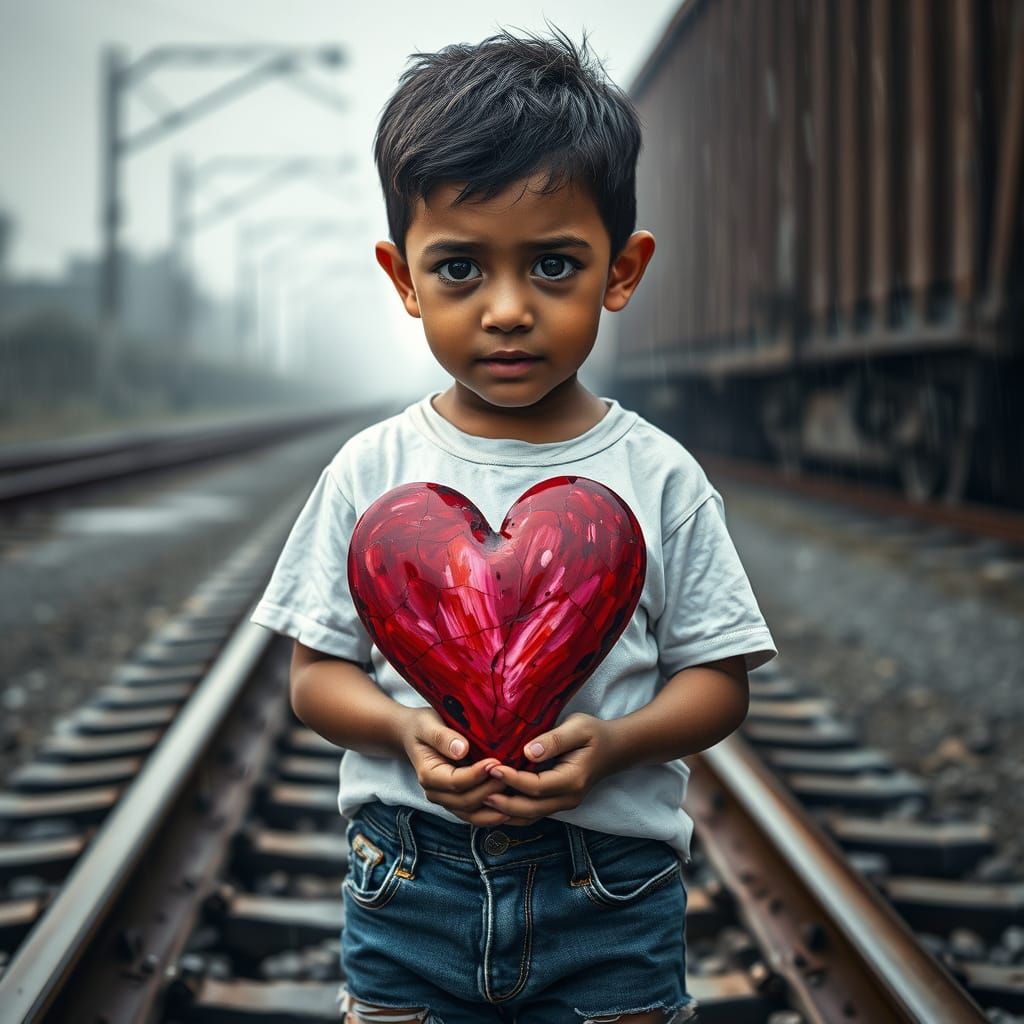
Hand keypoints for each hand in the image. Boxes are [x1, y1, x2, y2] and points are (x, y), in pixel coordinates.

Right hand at [396, 706, 510, 825]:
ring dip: (493, 808)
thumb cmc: (423, 727)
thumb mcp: (428, 725)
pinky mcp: (457, 801)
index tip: (495, 762)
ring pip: (471, 813)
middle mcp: (436, 793)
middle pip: (465, 801)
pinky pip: (474, 814)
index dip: (477, 775)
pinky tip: (510, 809)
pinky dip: (491, 814)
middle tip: (511, 775)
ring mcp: (446, 800)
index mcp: (429, 775)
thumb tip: (461, 750)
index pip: (455, 782)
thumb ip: (443, 737)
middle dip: (489, 790)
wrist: (414, 735)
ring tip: (515, 797)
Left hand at [481, 713, 618, 825]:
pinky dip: (512, 812)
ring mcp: (563, 804)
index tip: (492, 768)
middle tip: (478, 792)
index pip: (536, 786)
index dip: (512, 780)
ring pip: (530, 816)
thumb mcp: (577, 728)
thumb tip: (529, 752)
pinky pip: (532, 813)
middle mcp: (568, 798)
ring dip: (504, 812)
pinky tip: (494, 804)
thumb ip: (554, 740)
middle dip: (502, 803)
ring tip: (480, 800)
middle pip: (530, 809)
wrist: (614, 748)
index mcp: (573, 780)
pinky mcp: (557, 803)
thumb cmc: (594, 733)